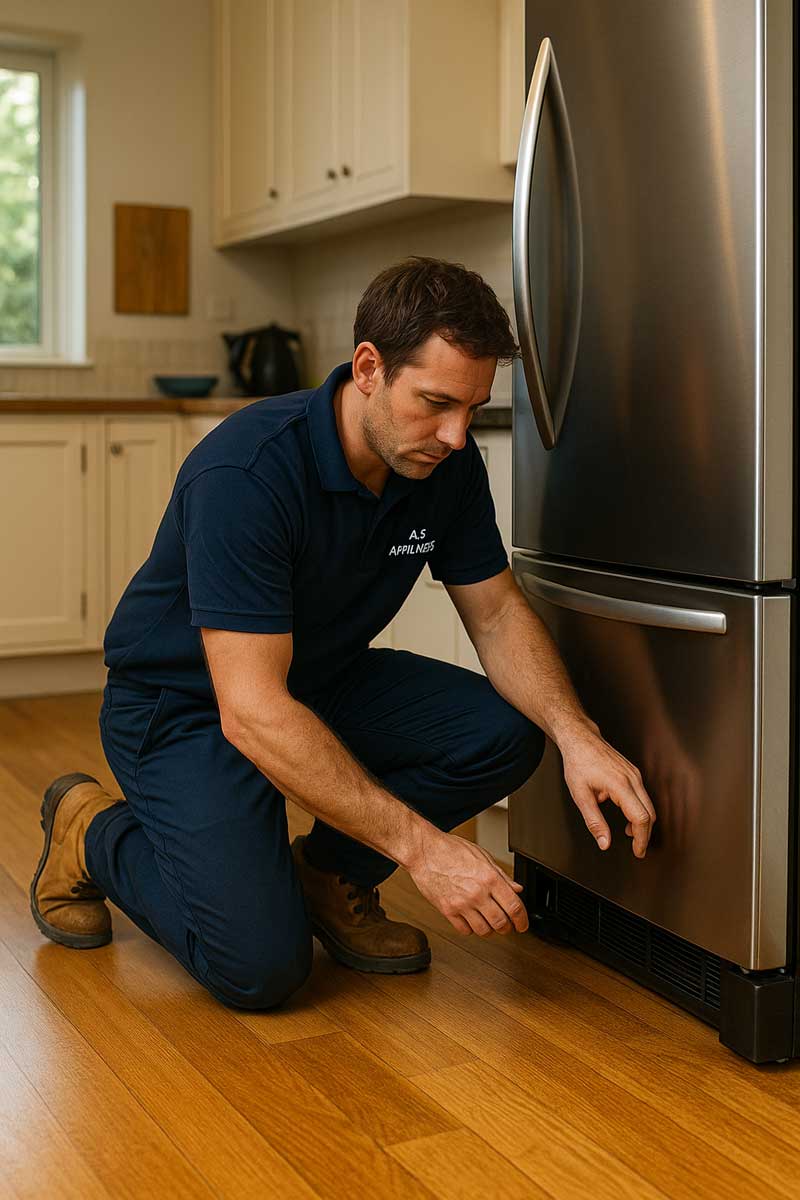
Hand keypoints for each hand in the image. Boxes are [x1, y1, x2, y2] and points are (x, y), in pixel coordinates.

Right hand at [406, 830, 527, 936]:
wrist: (424, 851)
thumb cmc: (450, 849)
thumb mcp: (482, 856)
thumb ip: (501, 876)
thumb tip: (516, 889)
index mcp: (489, 878)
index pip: (514, 906)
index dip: (522, 920)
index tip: (522, 924)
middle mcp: (477, 893)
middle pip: (501, 923)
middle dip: (507, 928)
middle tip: (507, 925)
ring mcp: (461, 903)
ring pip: (484, 930)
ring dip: (490, 930)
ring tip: (489, 923)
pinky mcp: (447, 910)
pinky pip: (465, 930)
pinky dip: (471, 929)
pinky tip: (471, 920)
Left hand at [559, 724, 656, 856]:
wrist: (580, 739)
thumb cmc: (578, 762)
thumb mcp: (581, 796)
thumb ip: (594, 822)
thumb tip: (604, 842)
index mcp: (620, 785)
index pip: (640, 818)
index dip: (641, 838)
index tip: (637, 851)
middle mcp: (632, 778)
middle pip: (650, 813)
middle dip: (645, 834)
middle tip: (636, 849)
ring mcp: (635, 774)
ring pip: (648, 805)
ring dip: (642, 822)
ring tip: (629, 834)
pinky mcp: (633, 772)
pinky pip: (643, 795)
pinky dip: (639, 809)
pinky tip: (627, 816)